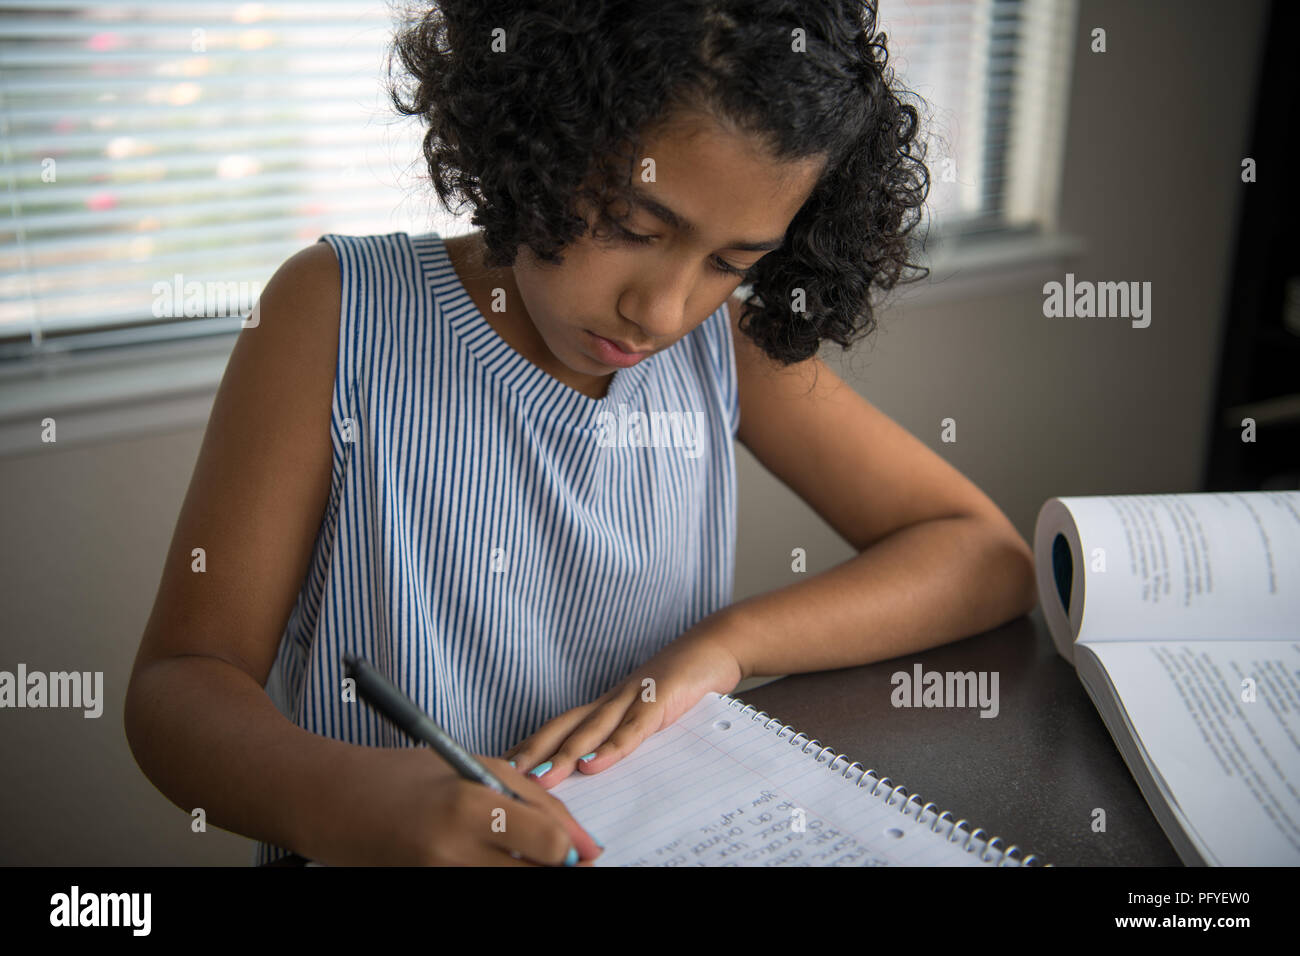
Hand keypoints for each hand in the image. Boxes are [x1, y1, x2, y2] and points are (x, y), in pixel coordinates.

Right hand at [302, 746, 603, 865]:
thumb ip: (537, 801)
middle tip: (553, 858)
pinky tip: (489, 862)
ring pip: (511, 889)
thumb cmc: (410, 776)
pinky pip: (482, 894)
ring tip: (510, 852)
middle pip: (537, 878)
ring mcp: (438, 879)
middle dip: (554, 868)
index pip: (550, 846)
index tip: (581, 850)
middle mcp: (454, 852)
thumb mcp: (479, 768)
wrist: (336, 804)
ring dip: (524, 873)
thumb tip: (584, 844)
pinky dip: (496, 878)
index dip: (572, 849)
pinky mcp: (426, 893)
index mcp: (471, 806)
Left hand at [504, 616, 744, 788]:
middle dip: (532, 753)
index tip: (499, 770)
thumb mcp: (651, 716)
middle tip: (501, 776)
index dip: (529, 749)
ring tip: (538, 779)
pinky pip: (634, 726)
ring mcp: (636, 695)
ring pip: (593, 727)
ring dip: (564, 754)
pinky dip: (613, 747)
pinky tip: (594, 765)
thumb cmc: (683, 685)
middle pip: (563, 727)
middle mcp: (612, 699)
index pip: (559, 730)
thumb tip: (601, 772)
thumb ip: (628, 738)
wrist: (718, 645)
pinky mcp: (663, 696)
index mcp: (606, 707)